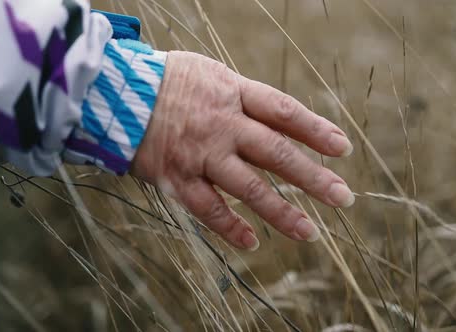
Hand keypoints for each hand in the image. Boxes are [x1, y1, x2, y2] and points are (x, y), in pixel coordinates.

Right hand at [131, 51, 353, 250]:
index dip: (315, 130)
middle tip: (342, 198)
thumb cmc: (166, 82)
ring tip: (309, 232)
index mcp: (232, 93)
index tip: (342, 149)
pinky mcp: (176, 179)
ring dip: (282, 212)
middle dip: (313, 178)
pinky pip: (209, 209)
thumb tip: (283, 124)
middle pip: (277, 154)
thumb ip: (245, 99)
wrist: (112, 92)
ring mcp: (200, 154)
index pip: (284, 112)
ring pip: (249, 188)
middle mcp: (222, 125)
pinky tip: (252, 242)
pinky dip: (231, 228)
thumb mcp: (210, 75)